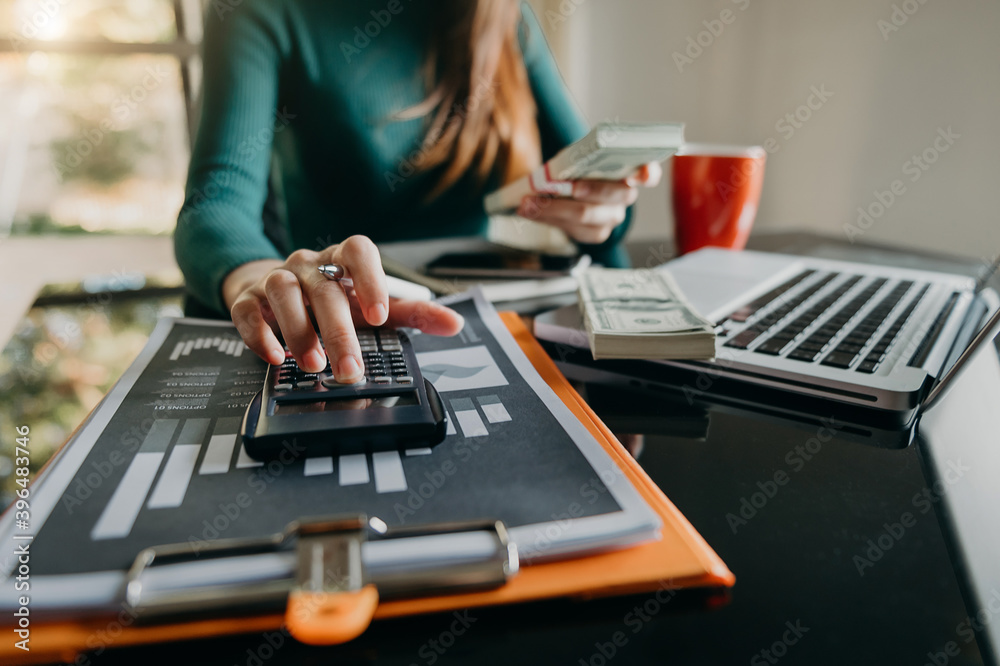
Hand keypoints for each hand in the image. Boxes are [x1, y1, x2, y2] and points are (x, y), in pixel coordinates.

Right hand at [222, 235, 463, 382]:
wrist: (275, 292)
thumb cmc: (334, 299)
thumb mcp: (374, 305)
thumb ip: (413, 313)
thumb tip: (454, 324)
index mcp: (342, 259)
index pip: (357, 250)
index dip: (370, 278)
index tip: (380, 314)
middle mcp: (310, 264)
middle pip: (324, 289)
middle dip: (339, 332)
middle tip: (351, 368)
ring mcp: (276, 277)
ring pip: (284, 292)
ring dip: (299, 331)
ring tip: (314, 365)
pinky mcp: (249, 298)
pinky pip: (249, 311)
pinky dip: (261, 334)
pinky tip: (277, 357)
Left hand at [515, 162, 662, 243]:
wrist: (569, 189)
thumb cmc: (578, 168)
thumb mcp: (581, 156)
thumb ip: (580, 159)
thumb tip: (558, 169)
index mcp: (631, 171)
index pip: (650, 173)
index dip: (647, 173)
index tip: (641, 173)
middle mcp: (626, 196)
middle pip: (611, 195)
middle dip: (584, 190)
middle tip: (555, 186)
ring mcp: (613, 217)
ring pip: (586, 215)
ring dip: (552, 208)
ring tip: (527, 202)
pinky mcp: (597, 233)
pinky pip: (573, 230)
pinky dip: (547, 218)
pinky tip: (530, 212)